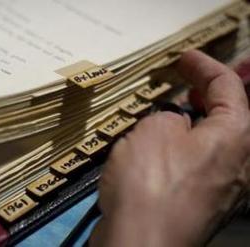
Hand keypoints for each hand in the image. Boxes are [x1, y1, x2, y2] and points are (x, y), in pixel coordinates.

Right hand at [90, 50, 249, 246]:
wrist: (139, 242)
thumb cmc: (149, 183)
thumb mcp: (154, 130)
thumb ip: (169, 117)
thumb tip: (176, 124)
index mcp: (237, 136)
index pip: (228, 87)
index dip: (204, 66)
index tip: (185, 58)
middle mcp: (240, 164)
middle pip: (231, 116)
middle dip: (209, 94)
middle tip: (188, 82)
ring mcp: (224, 189)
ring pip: (216, 143)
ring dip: (196, 122)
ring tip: (175, 111)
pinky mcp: (203, 205)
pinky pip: (201, 165)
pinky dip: (187, 147)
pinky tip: (166, 146)